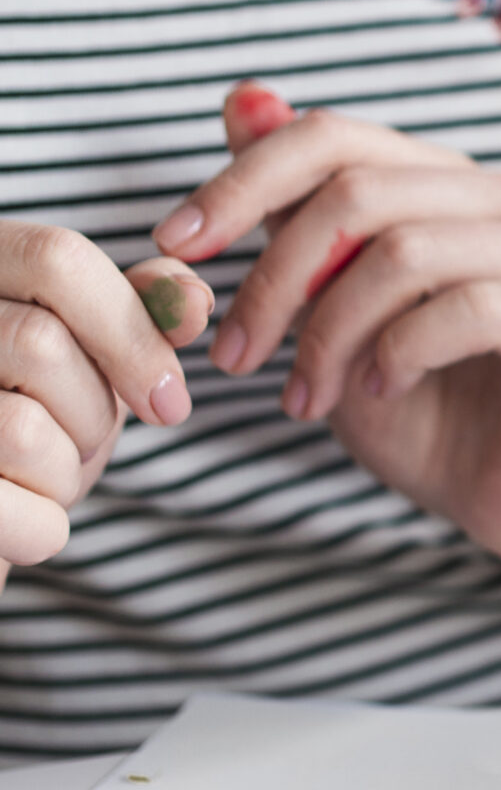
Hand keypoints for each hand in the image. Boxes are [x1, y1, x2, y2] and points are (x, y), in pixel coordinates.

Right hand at [0, 221, 211, 583]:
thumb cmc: (35, 416)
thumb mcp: (92, 357)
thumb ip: (143, 313)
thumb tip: (192, 301)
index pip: (57, 259)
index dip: (132, 329)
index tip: (170, 400)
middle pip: (40, 343)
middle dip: (93, 411)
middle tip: (83, 442)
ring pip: (21, 429)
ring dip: (65, 473)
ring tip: (44, 475)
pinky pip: (1, 507)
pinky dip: (41, 529)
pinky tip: (30, 524)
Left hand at [153, 82, 500, 573]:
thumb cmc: (420, 402)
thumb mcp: (329, 306)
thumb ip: (294, 213)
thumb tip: (242, 97)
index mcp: (447, 183)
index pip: (337, 137)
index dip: (244, 180)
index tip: (174, 246)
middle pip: (361, 192)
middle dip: (275, 278)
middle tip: (235, 358)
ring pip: (406, 251)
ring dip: (329, 332)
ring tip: (305, 396)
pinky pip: (469, 310)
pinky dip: (398, 353)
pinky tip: (379, 388)